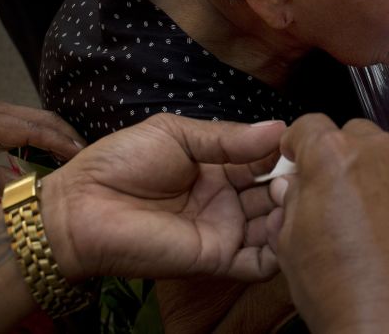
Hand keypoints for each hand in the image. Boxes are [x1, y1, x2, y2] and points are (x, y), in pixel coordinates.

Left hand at [0, 101, 84, 193]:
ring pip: (39, 118)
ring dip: (59, 134)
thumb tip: (29, 189)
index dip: (62, 144)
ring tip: (76, 157)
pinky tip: (52, 151)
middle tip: (90, 158)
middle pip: (45, 119)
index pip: (35, 131)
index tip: (84, 157)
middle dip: (69, 136)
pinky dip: (46, 134)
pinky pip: (28, 121)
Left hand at [40, 114, 285, 282]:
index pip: (265, 158)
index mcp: (218, 165)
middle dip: (294, 181)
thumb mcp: (176, 134)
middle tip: (308, 171)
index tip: (307, 140)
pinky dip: (279, 248)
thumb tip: (278, 126)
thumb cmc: (119, 163)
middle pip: (275, 191)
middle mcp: (227, 199)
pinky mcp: (217, 258)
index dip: (285, 150)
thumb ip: (228, 137)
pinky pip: (259, 261)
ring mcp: (224, 229)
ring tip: (299, 195)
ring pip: (274, 225)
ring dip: (291, 212)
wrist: (81, 207)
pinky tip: (286, 225)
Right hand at [266, 115, 388, 332]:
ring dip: (378, 178)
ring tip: (372, 224)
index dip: (298, 142)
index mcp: (334, 156)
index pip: (310, 126)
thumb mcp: (290, 245)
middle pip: (355, 136)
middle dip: (342, 157)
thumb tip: (294, 187)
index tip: (295, 157)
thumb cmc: (340, 291)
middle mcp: (381, 154)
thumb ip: (292, 202)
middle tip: (334, 195)